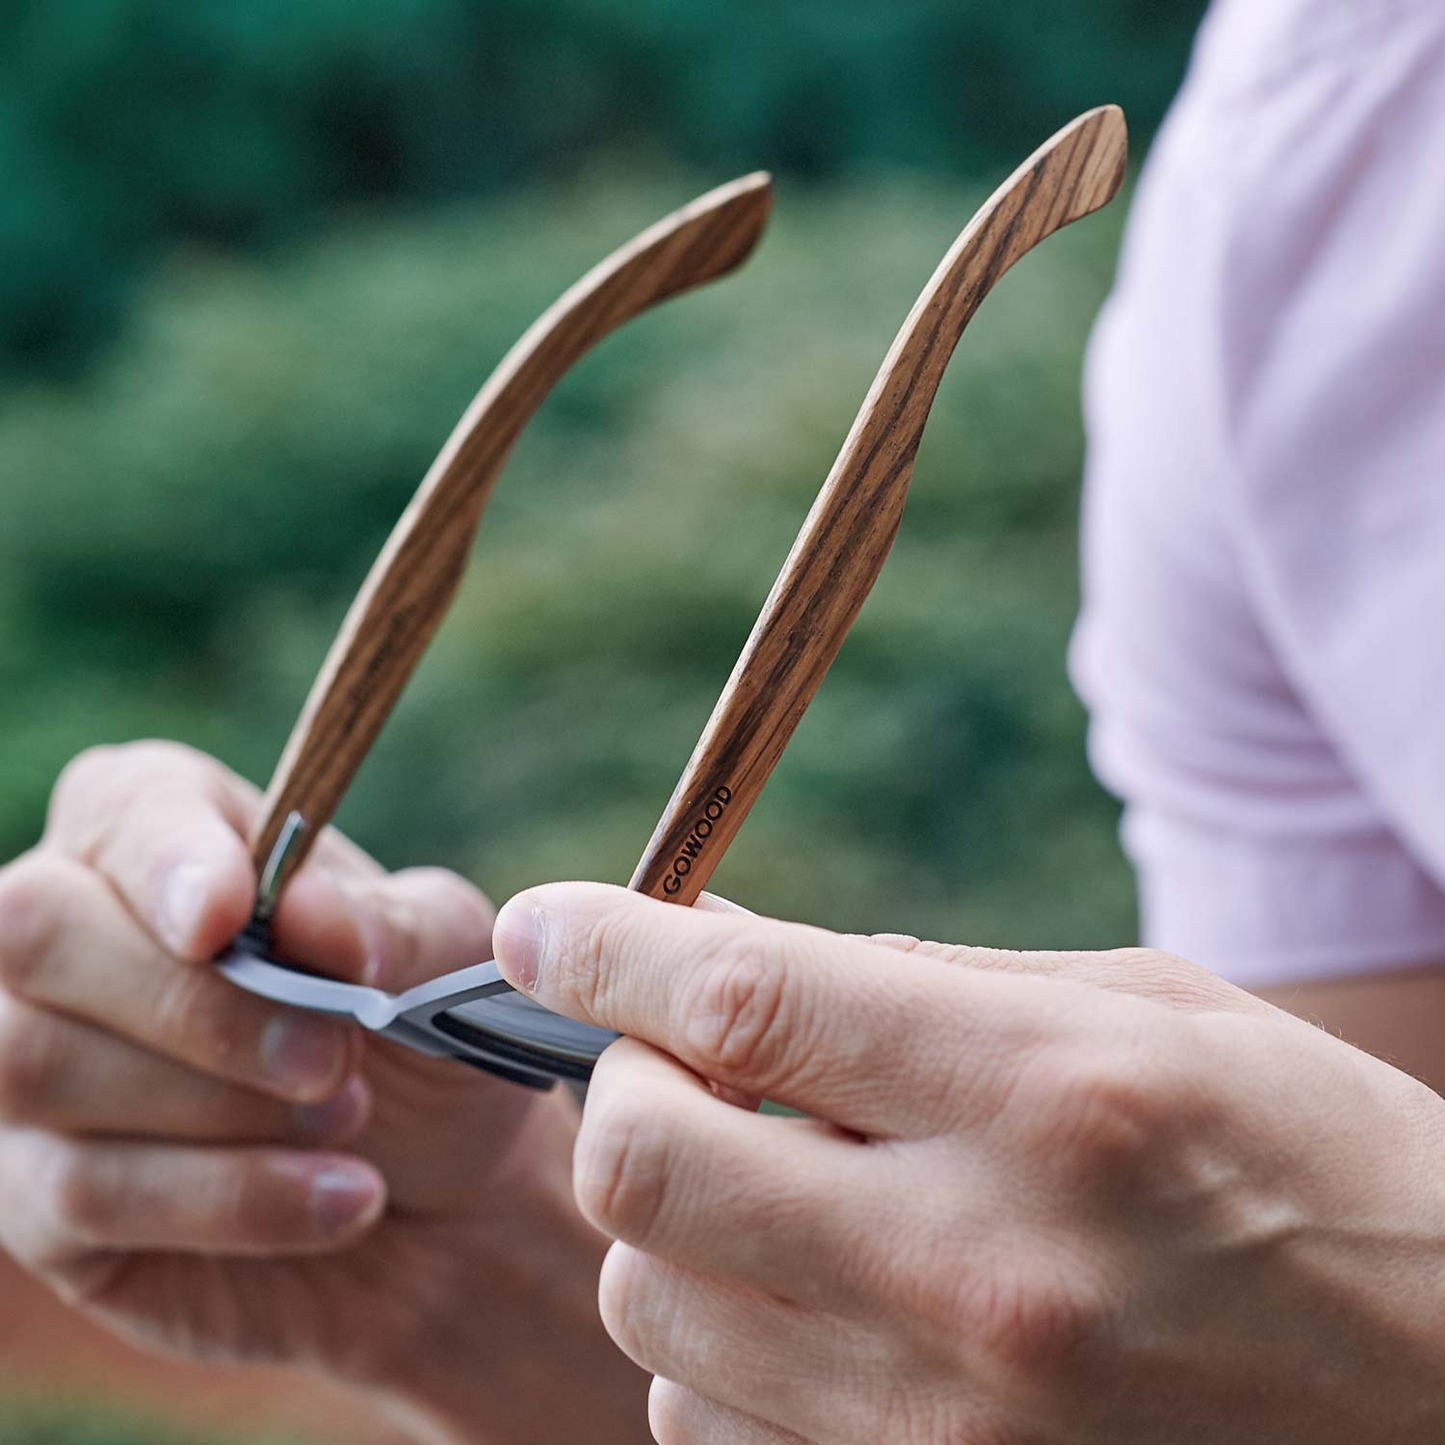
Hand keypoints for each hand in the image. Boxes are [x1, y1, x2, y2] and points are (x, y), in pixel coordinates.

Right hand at [0, 745, 645, 1443]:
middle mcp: (62, 927)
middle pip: (40, 933)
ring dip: (222, 1107)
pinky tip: (345, 1196)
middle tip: (335, 1057)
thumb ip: (386, 922)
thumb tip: (305, 911)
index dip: (166, 859)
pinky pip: (81, 1193)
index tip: (229, 918)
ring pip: (42, 1066)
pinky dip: (233, 1198)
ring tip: (349, 1119)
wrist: (442, 1185)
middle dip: (197, 1006)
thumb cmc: (420, 1029)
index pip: (123, 806)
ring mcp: (21, 1062)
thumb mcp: (444, 959)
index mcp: (163, 827)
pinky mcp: (31, 1197)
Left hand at [492, 882, 1444, 1444]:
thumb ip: (911, 981)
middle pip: (646, 1170)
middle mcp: (982, 1274)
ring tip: (772, 1191)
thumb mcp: (1137, 1010)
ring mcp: (947, 1429)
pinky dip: (719, 1347)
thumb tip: (716, 949)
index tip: (542, 923)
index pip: (745, 1002)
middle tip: (673, 1064)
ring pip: (654, 1312)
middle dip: (621, 1092)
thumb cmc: (1306, 1160)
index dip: (607, 945)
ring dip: (670, 1229)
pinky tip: (818, 1306)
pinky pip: (709, 1425)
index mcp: (1045, 1096)